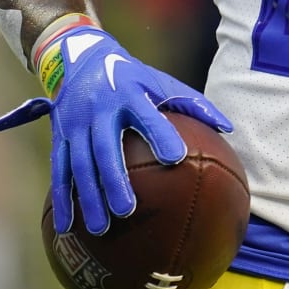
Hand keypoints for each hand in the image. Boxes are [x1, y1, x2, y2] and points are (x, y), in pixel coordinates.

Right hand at [0, 26, 231, 235]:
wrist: (81, 59)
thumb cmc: (132, 77)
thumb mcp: (162, 82)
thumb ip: (194, 104)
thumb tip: (228, 128)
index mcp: (130, 94)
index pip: (147, 116)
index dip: (160, 135)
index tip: (176, 158)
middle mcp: (100, 109)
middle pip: (106, 148)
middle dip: (114, 180)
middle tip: (127, 210)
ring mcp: (76, 124)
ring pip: (80, 164)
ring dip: (88, 197)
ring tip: (99, 229)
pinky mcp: (60, 136)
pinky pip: (60, 170)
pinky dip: (61, 198)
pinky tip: (65, 226)